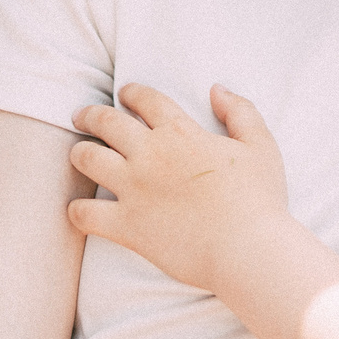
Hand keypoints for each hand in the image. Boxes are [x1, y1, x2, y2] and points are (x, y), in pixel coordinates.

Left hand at [65, 83, 288, 291]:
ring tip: (79, 153)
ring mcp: (134, 189)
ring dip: (79, 152)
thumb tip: (218, 89)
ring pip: (88, 158)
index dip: (132, 92)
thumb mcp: (260, 145)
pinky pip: (85, 214)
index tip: (125, 94)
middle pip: (106, 121)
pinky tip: (79, 210)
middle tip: (83, 116)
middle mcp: (150, 154)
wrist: (248, 249)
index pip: (146, 100)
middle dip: (91, 115)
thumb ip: (240, 111)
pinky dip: (77, 211)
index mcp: (180, 132)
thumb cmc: (259, 199)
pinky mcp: (126, 225)